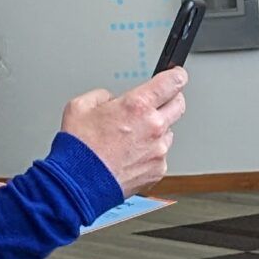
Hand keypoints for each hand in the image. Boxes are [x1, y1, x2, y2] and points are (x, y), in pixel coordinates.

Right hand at [59, 71, 187, 193]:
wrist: (79, 183)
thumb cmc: (79, 148)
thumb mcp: (80, 106)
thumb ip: (102, 95)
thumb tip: (111, 100)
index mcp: (137, 105)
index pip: (172, 82)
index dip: (176, 76)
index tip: (177, 75)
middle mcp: (153, 126)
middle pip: (178, 105)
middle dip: (171, 100)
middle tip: (159, 103)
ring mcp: (158, 150)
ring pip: (168, 133)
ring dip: (157, 131)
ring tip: (132, 139)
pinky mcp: (158, 169)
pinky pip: (160, 156)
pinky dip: (150, 154)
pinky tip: (130, 157)